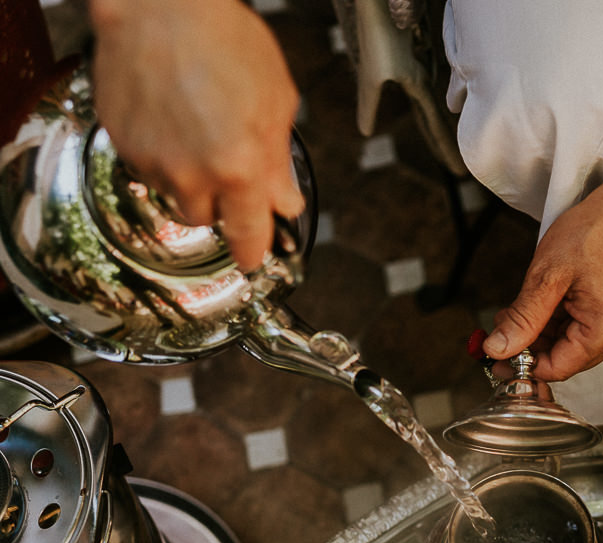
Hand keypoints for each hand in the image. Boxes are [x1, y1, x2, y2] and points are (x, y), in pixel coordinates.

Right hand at [88, 0, 304, 269]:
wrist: (160, 5)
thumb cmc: (223, 40)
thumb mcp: (276, 101)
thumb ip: (277, 161)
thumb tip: (285, 202)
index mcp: (238, 165)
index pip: (247, 233)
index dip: (252, 252)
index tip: (252, 260)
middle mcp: (190, 171)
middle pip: (204, 220)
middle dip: (219, 205)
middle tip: (227, 170)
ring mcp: (150, 157)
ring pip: (172, 194)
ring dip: (188, 180)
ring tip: (198, 133)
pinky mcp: (121, 140)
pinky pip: (144, 166)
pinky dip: (160, 155)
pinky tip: (171, 119)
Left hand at [483, 162, 602, 381]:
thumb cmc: (595, 232)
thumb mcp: (547, 276)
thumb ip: (523, 318)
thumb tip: (497, 349)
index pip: (556, 368)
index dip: (522, 363)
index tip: (495, 352)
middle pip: (564, 359)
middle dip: (530, 344)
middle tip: (503, 322)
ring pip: (571, 346)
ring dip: (542, 332)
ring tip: (521, 306)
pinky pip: (583, 332)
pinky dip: (559, 322)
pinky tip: (544, 303)